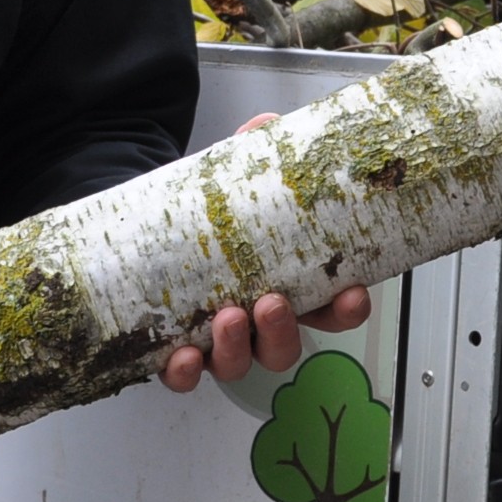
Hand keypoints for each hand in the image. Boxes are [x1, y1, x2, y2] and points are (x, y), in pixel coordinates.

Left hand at [160, 112, 372, 390]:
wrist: (147, 228)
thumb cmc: (206, 214)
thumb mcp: (232, 181)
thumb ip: (252, 154)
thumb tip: (266, 124)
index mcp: (286, 287)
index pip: (331, 310)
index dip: (347, 309)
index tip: (353, 292)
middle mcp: (255, 321)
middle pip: (285, 348)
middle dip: (283, 331)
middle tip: (272, 302)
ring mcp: (218, 341)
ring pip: (239, 366)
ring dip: (237, 348)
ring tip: (227, 316)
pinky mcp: (177, 351)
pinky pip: (185, 376)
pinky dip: (183, 372)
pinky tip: (179, 356)